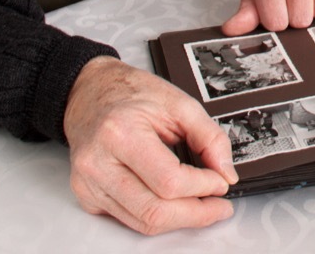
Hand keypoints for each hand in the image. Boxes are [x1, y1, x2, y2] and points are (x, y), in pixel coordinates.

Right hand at [64, 56, 237, 234]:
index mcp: (121, 133)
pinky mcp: (88, 196)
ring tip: (202, 207)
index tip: (221, 182)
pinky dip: (157, 215)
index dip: (203, 187)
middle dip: (196, 214)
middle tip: (219, 206)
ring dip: (179, 220)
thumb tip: (226, 172)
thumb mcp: (179, 103)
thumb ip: (209, 137)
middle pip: (155, 211)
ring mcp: (89, 184)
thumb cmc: (131, 93)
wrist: (91, 92)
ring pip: (142, 222)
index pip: (169, 181)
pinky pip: (129, 219)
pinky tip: (173, 202)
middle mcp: (99, 163)